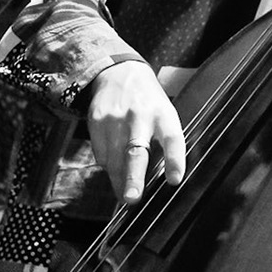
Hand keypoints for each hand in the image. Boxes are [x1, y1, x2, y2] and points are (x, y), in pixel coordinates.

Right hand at [85, 60, 186, 203]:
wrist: (119, 73)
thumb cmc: (148, 102)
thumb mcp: (165, 115)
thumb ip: (165, 143)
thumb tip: (162, 179)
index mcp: (163, 115)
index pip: (172, 139)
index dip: (175, 160)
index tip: (174, 180)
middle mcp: (139, 116)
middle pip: (136, 150)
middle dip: (133, 177)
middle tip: (132, 198)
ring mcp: (116, 117)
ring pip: (114, 159)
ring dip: (119, 181)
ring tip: (125, 194)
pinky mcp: (96, 120)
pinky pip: (101, 154)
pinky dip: (108, 165)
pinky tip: (114, 165)